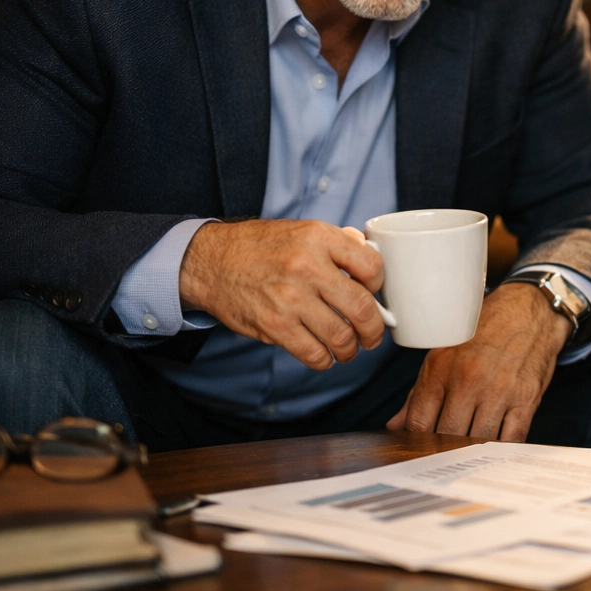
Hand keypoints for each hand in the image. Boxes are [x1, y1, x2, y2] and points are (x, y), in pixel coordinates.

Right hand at [178, 219, 385, 369]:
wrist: (211, 262)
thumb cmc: (260, 246)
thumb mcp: (302, 230)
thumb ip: (338, 242)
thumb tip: (370, 256)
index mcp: (319, 238)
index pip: (371, 266)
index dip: (379, 285)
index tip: (374, 294)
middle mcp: (307, 267)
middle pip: (362, 307)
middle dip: (374, 329)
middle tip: (372, 335)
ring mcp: (290, 298)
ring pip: (341, 336)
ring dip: (350, 350)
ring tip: (348, 349)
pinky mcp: (274, 325)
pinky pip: (313, 353)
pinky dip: (324, 360)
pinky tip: (324, 355)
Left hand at [387, 282, 569, 440]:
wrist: (528, 311)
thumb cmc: (484, 331)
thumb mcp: (444, 353)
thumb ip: (419, 393)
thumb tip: (396, 426)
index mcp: (442, 368)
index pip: (418, 422)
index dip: (416, 442)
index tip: (420, 449)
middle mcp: (469, 379)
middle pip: (447, 435)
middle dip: (444, 449)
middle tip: (445, 453)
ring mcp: (499, 391)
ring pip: (478, 442)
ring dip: (473, 451)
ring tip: (469, 452)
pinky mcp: (526, 399)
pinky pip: (511, 439)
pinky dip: (501, 450)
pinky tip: (495, 448)